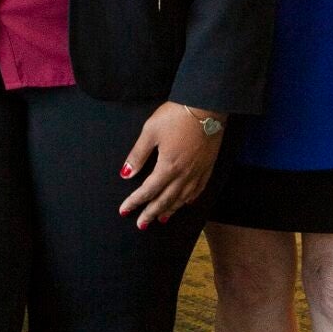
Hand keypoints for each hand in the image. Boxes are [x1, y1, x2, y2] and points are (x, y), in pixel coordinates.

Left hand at [118, 102, 222, 227]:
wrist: (207, 106)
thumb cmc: (176, 116)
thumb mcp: (150, 131)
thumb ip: (138, 155)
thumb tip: (126, 174)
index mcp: (167, 167)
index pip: (148, 191)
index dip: (135, 202)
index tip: (124, 211)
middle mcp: (184, 175)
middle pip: (165, 200)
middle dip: (151, 213)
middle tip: (141, 225)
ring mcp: (198, 172)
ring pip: (182, 199)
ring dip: (170, 210)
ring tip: (161, 219)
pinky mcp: (208, 167)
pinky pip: (198, 191)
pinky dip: (189, 200)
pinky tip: (185, 203)